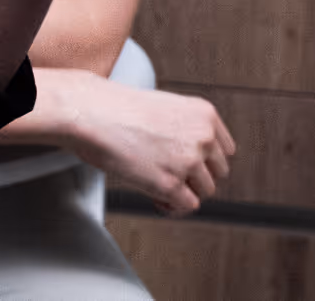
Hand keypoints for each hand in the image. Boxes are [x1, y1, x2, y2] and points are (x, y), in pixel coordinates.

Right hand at [48, 71, 234, 215]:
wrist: (90, 112)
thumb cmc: (113, 107)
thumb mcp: (162, 107)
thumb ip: (184, 129)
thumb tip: (189, 159)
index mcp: (204, 114)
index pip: (225, 149)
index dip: (206, 160)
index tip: (190, 165)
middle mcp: (202, 136)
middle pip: (218, 172)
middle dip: (195, 177)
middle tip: (171, 175)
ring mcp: (188, 161)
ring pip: (205, 191)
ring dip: (184, 192)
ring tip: (159, 186)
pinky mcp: (170, 184)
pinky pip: (187, 206)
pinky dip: (173, 206)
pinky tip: (156, 198)